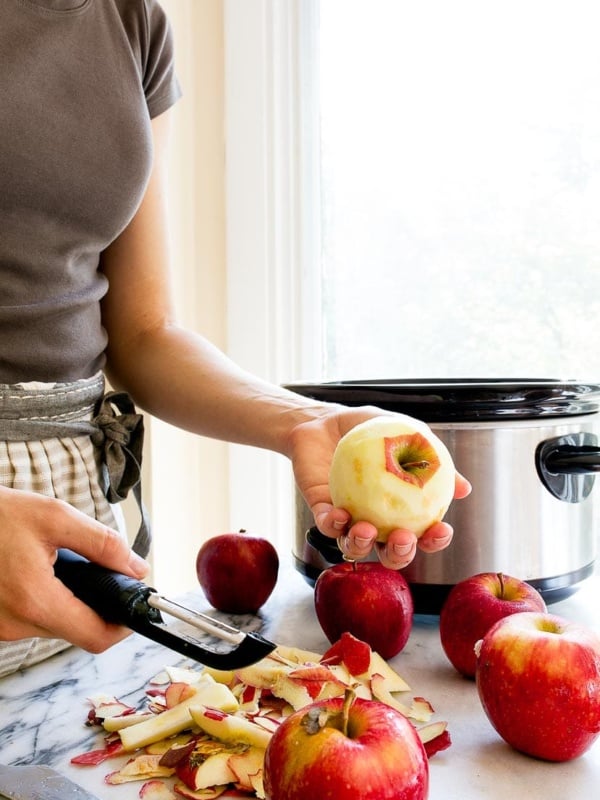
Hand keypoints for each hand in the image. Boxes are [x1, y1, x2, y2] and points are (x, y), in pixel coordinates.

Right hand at [0, 486, 148, 649]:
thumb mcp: (55, 517)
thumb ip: (102, 544)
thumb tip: (136, 569)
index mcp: (34, 601)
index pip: (95, 637)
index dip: (123, 624)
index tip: (134, 604)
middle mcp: (15, 624)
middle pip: (78, 631)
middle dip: (97, 604)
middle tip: (102, 571)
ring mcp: (2, 627)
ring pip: (56, 625)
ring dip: (71, 601)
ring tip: (67, 565)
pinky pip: (35, 619)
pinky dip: (48, 599)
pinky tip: (44, 572)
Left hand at [288, 404, 470, 568]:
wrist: (328, 420)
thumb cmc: (371, 430)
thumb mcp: (408, 436)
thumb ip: (433, 459)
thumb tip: (464, 488)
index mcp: (401, 510)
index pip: (423, 535)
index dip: (434, 540)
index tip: (440, 529)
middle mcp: (377, 521)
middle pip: (391, 554)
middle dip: (400, 554)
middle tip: (402, 538)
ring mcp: (349, 519)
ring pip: (356, 547)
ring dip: (362, 545)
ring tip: (366, 529)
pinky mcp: (322, 512)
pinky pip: (327, 526)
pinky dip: (333, 525)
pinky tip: (340, 514)